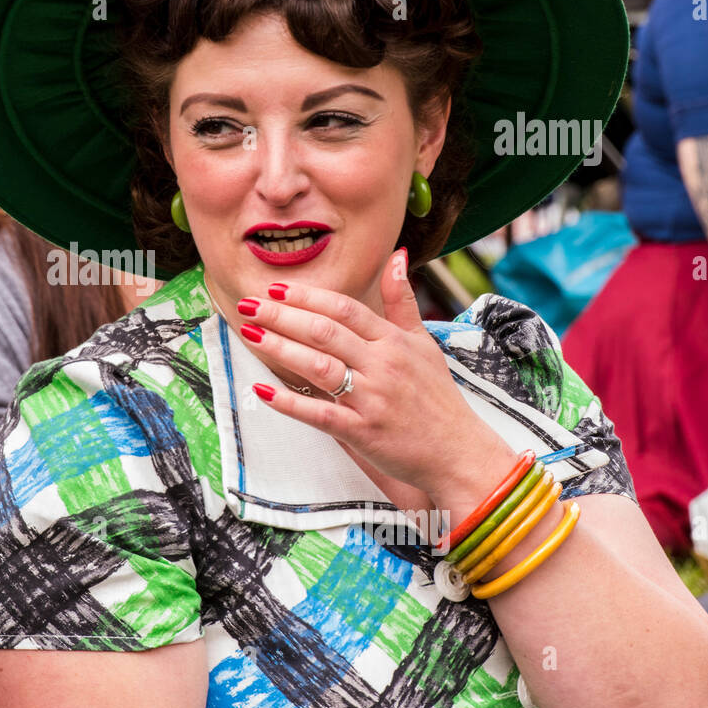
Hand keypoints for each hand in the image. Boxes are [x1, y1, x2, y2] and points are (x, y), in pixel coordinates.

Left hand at [239, 248, 513, 504]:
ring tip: (250, 334)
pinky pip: (320, 414)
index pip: (344, 309)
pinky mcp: (363, 432)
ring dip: (280, 348)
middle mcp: (382, 365)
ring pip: (319, 366)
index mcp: (394, 341)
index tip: (276, 289)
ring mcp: (372, 398)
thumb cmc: (437, 396)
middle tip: (249, 305)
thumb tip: (396, 256)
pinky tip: (263, 389)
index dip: (307, 297)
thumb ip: (403, 301)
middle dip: (282, 316)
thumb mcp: (424, 342)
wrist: (458, 451)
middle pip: (325, 332)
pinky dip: (289, 402)